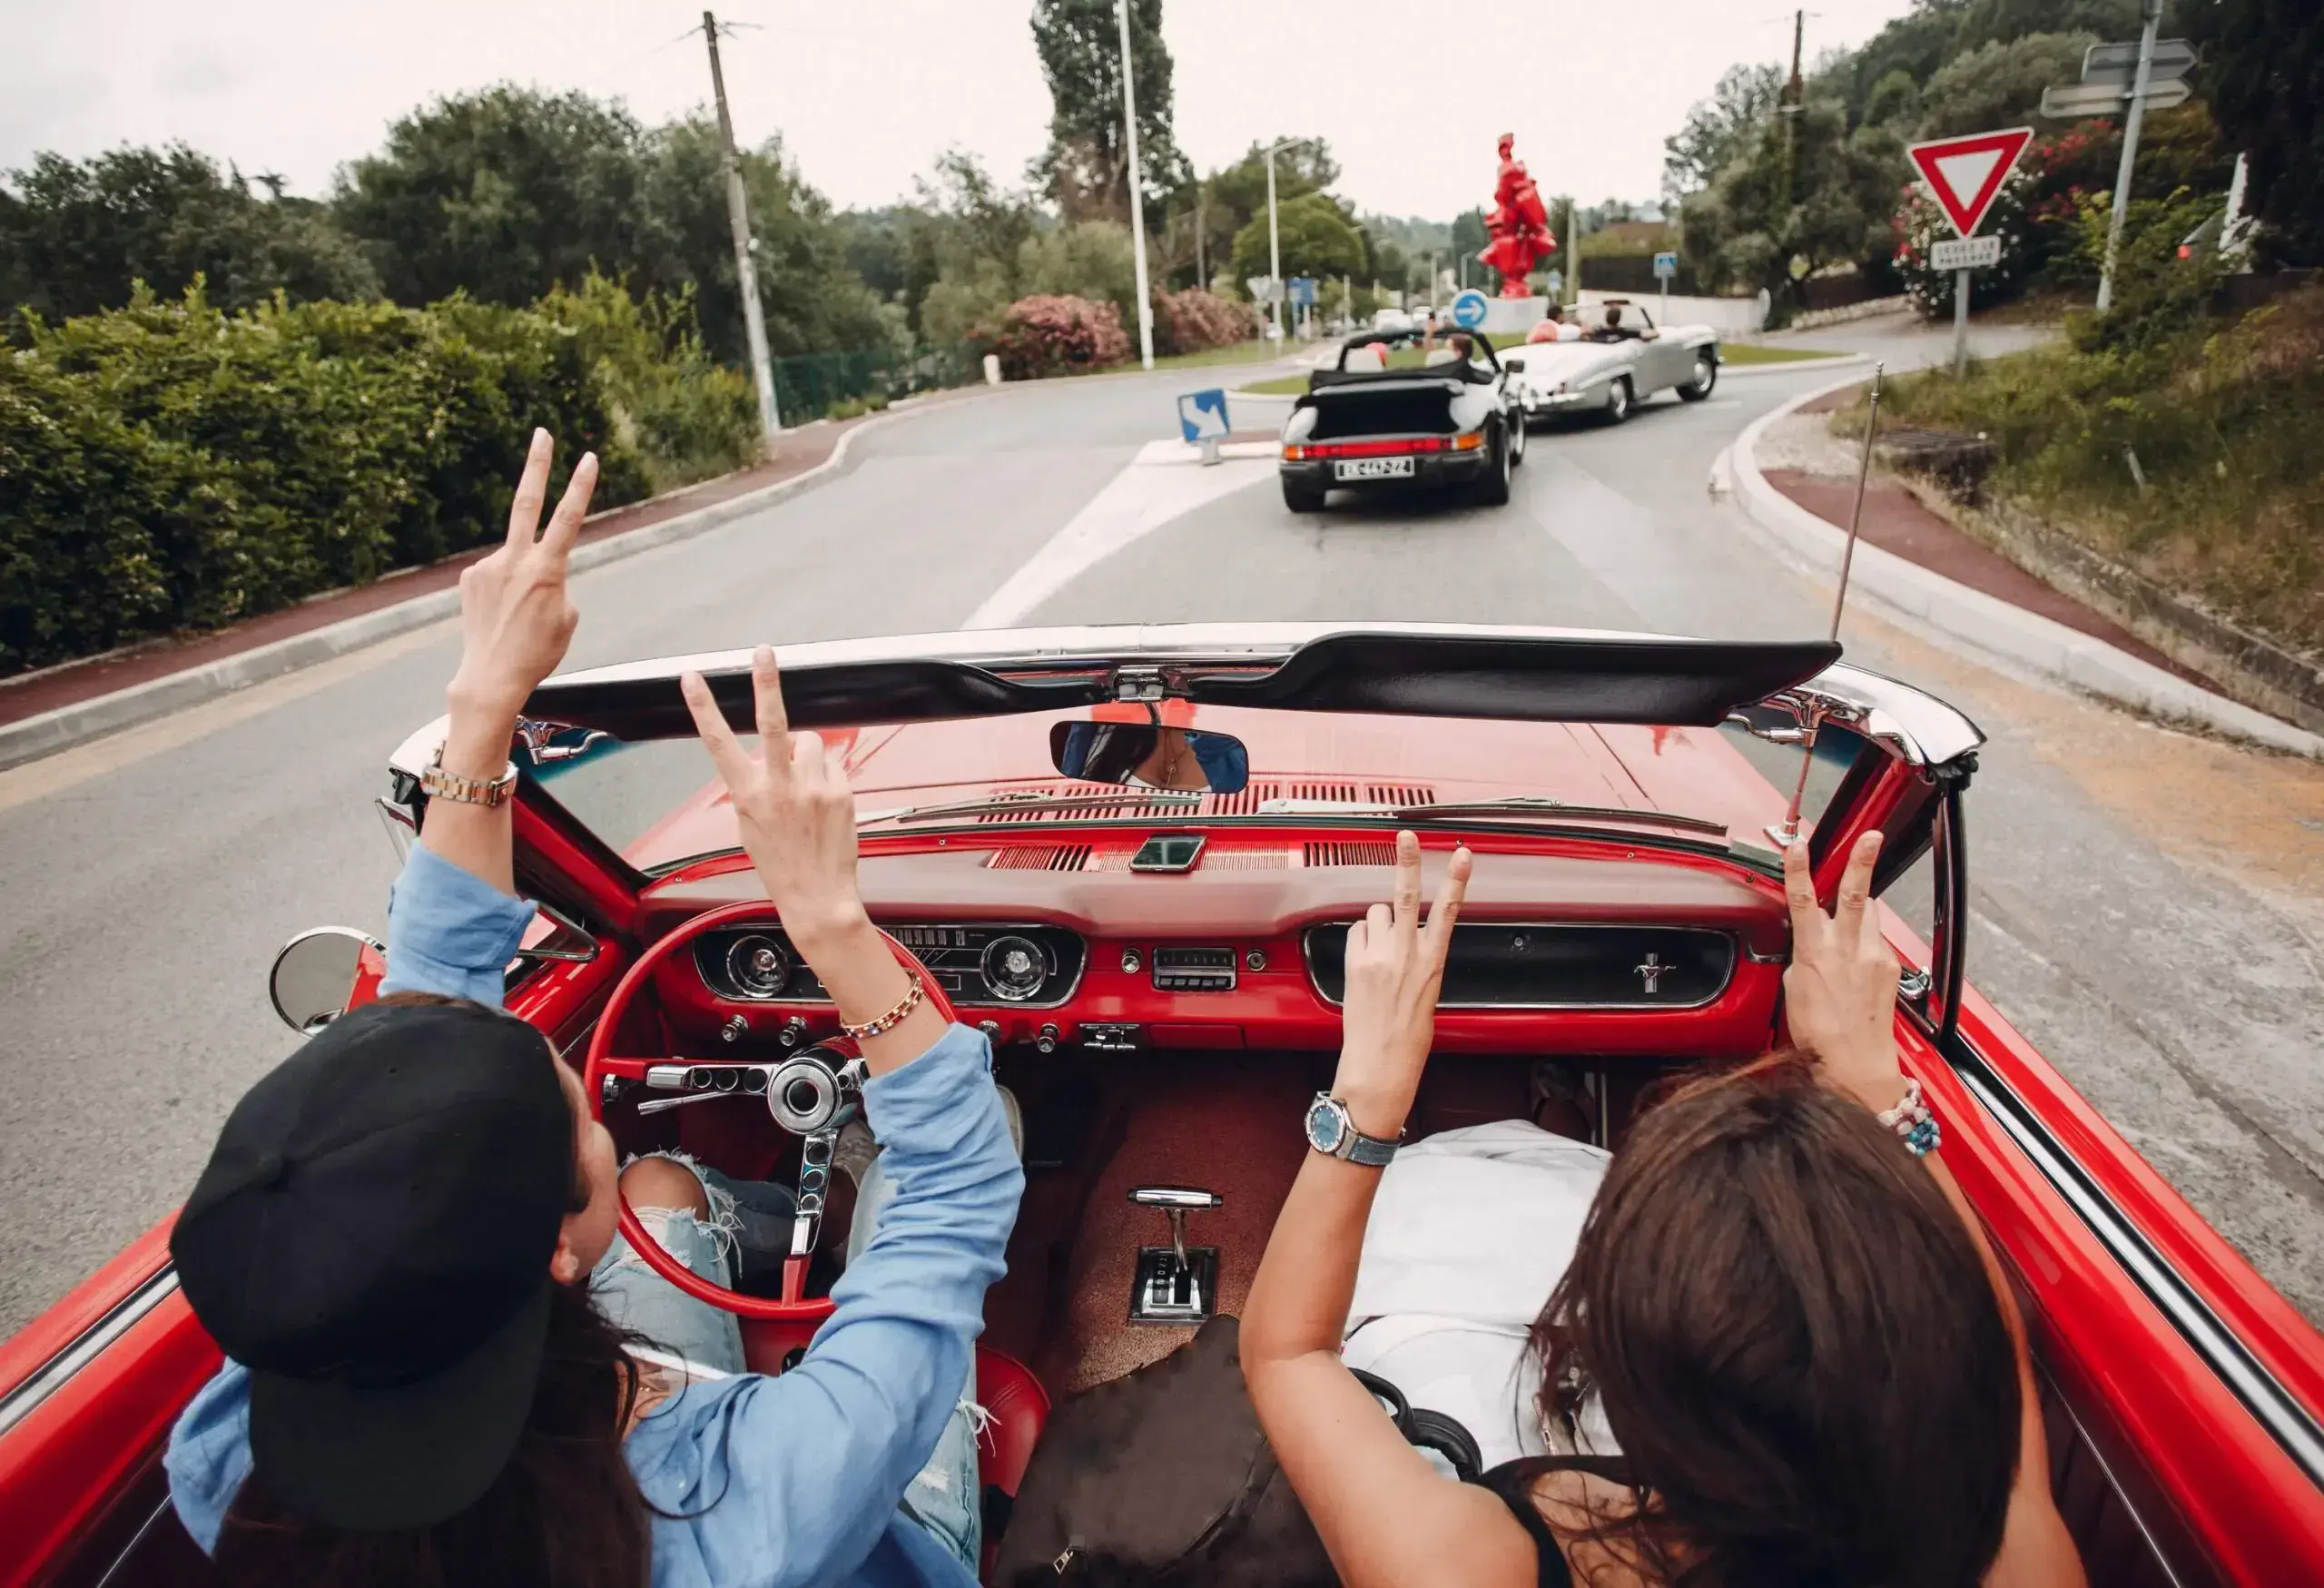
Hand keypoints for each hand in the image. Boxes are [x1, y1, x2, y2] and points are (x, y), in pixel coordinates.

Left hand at [445, 430, 596, 724]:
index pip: (569, 518)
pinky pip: (495, 574)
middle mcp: (515, 560)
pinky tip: (500, 615)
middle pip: (527, 500)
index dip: (580, 486)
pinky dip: (503, 590)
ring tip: (517, 616)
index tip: (588, 457)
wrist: (490, 675)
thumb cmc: (537, 652)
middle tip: (542, 433)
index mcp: (547, 570)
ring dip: (521, 579)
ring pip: (515, 558)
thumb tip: (541, 570)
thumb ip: (558, 583)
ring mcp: (488, 566)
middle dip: (537, 464)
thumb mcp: (567, 618)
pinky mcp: (470, 577)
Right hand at [681, 647, 867, 950]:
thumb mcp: (749, 826)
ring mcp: (813, 787)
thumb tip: (767, 757)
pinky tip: (823, 803)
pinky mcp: (840, 790)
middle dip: (766, 682)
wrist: (819, 896)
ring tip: (806, 787)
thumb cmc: (781, 865)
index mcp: (748, 795)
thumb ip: (755, 786)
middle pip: (772, 722)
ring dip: (807, 755)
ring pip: (811, 743)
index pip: (719, 743)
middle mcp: (779, 787)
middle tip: (763, 651)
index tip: (692, 679)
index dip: (704, 708)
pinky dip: (826, 775)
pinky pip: (832, 764)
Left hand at [1332, 832, 1471, 1138]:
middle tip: (1406, 835)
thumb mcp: (1428, 994)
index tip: (1463, 853)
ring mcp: (1379, 957)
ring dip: (1377, 925)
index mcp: (1433, 962)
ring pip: (1375, 914)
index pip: (1448, 910)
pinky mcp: (1356, 964)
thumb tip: (1407, 937)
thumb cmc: (1408, 1038)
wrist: (1381, 1064)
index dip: (1457, 879)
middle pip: (1405, 895)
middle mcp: (1406, 955)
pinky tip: (1365, 963)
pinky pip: (1356, 933)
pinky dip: (1360, 941)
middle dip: (1407, 861)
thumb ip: (1420, 959)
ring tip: (1381, 952)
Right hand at [1782, 832, 1906, 1112]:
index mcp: (1815, 955)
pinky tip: (1857, 958)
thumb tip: (1808, 946)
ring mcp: (1873, 957)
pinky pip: (1876, 940)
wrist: (1857, 1064)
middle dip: (1862, 862)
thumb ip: (1802, 959)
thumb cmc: (1820, 1036)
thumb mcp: (1793, 992)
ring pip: (1868, 914)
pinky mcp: (1889, 967)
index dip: (1799, 871)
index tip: (1797, 846)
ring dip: (1860, 904)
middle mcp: (1848, 951)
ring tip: (1852, 904)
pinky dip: (1866, 939)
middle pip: (1855, 895)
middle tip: (1870, 836)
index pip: (1804, 902)